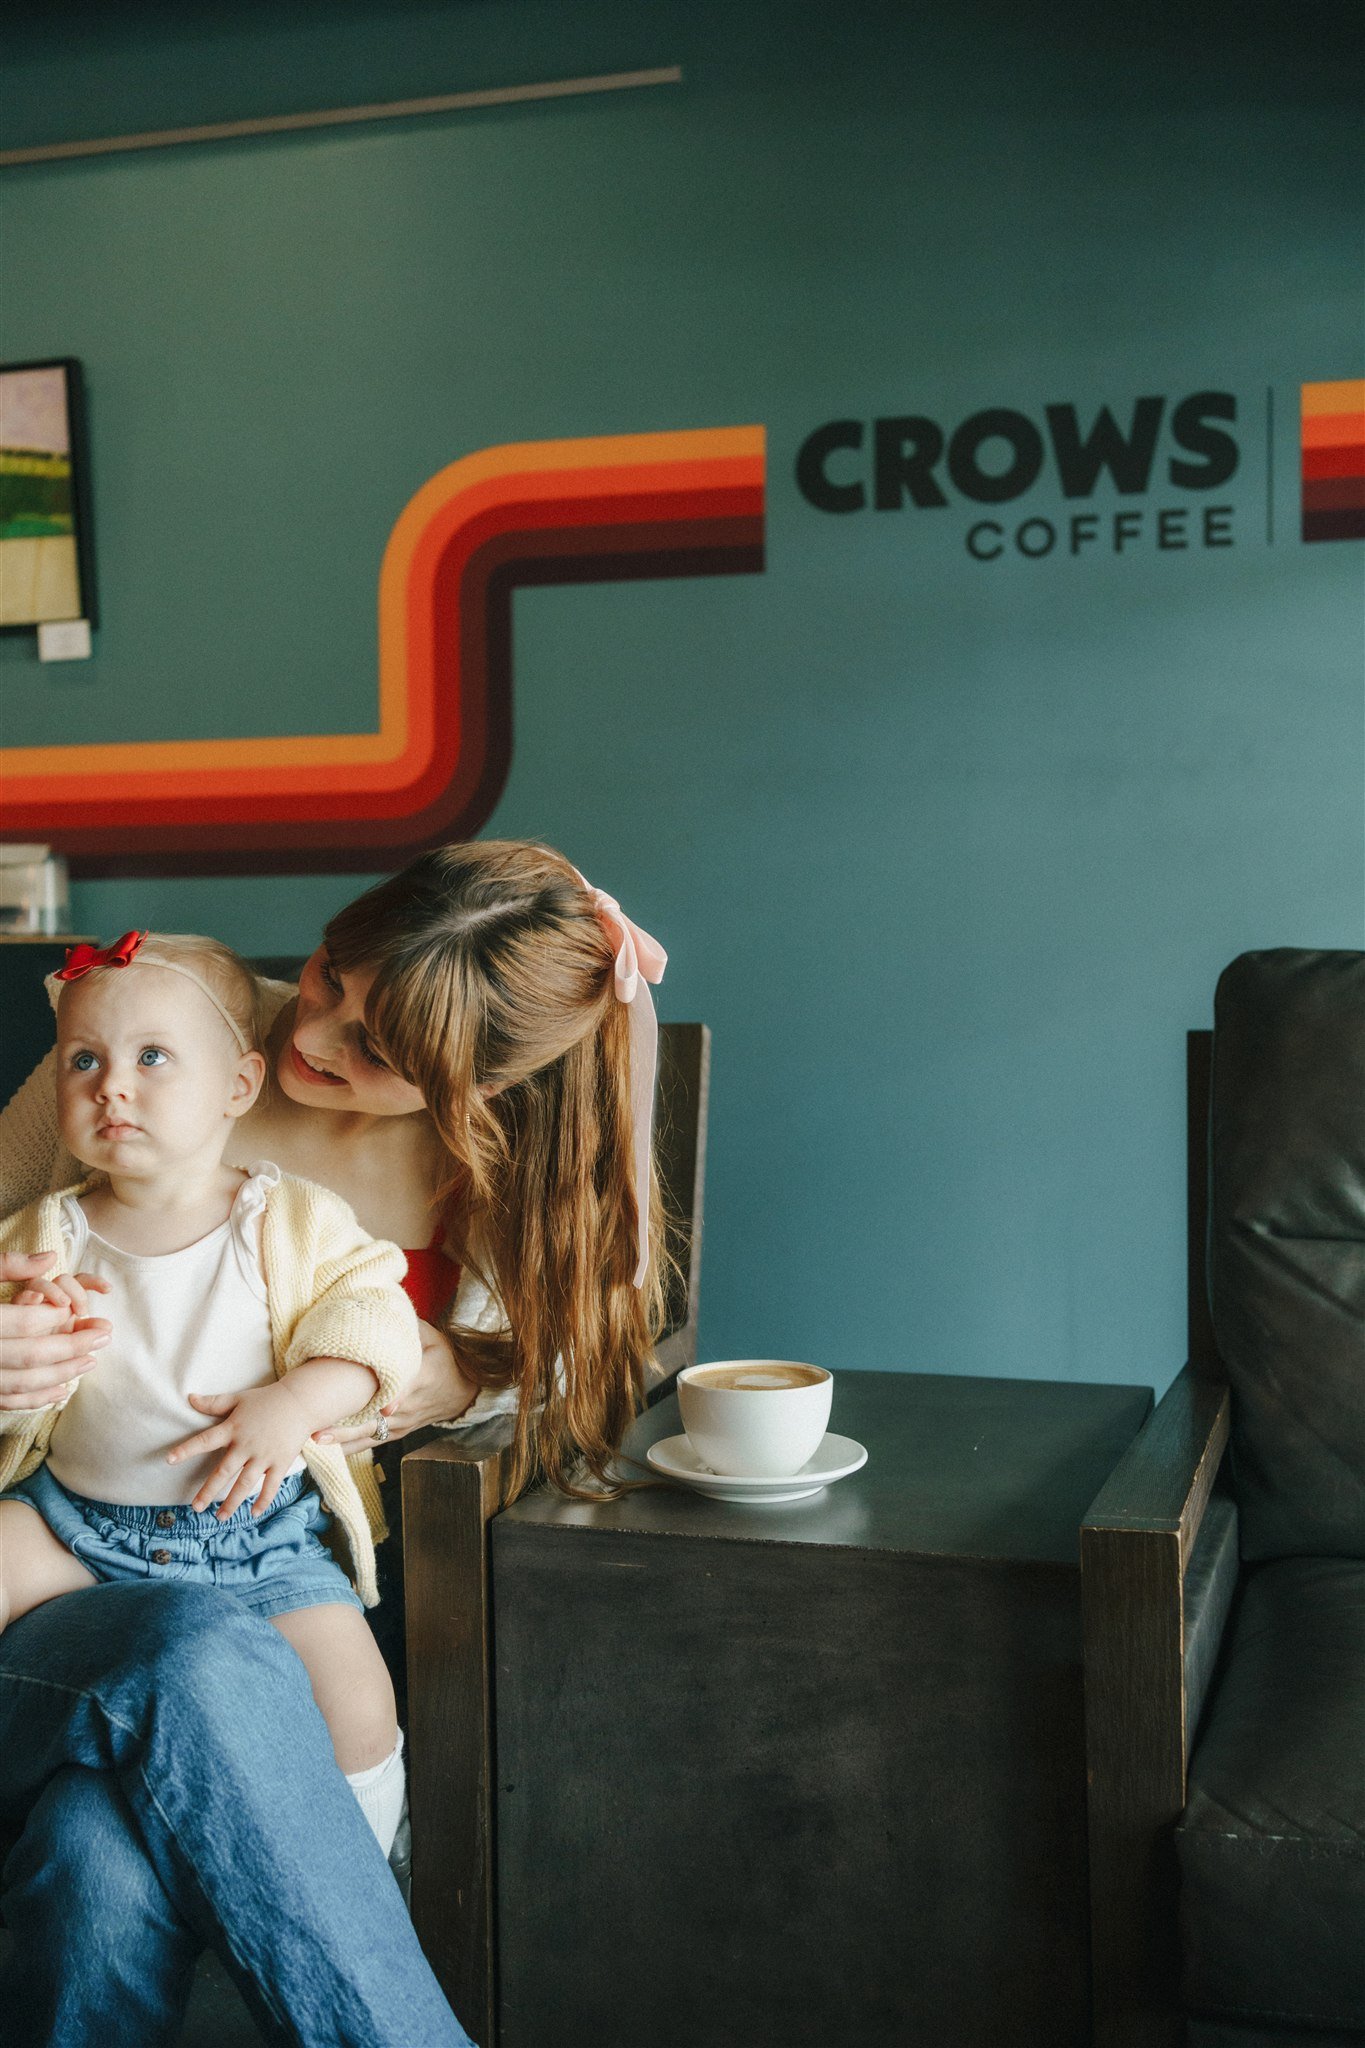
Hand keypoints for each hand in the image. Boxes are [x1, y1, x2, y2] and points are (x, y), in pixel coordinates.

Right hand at [0, 1252, 111, 1408]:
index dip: (55, 1317)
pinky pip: (5, 1401)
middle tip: (104, 1335)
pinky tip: (60, 1390)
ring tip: (90, 1361)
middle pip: (29, 1356)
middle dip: (71, 1347)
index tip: (76, 1309)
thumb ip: (6, 1265)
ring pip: (20, 1383)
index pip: (23, 1323)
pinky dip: (34, 1398)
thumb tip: (50, 1257)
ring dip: (60, 1375)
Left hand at [168, 1380, 317, 1519]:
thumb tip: (189, 1398)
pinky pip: (271, 1485)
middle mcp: (246, 1445)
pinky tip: (253, 1513)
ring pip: (245, 1484)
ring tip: (220, 1517)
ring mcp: (264, 1455)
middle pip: (224, 1471)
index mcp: (233, 1429)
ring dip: (232, 1502)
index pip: (205, 1441)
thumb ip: (213, 1403)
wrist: (300, 1401)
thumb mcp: (238, 1398)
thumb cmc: (266, 1399)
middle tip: (195, 1508)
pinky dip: (263, 1500)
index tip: (169, 1460)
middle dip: (208, 1491)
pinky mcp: (280, 1462)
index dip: (186, 1449)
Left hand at [313, 1319, 477, 1450]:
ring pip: (370, 1434)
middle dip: (344, 1426)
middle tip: (315, 1428)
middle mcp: (409, 1405)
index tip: (357, 1403)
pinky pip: (372, 1442)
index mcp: (422, 1377)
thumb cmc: (446, 1358)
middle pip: (374, 1418)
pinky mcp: (398, 1433)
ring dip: (342, 1439)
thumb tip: (378, 1305)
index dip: (382, 1397)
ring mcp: (403, 1423)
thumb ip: (407, 1327)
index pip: (400, 1388)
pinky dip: (350, 1447)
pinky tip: (327, 1452)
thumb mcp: (433, 1337)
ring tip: (314, 1440)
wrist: (464, 1391)